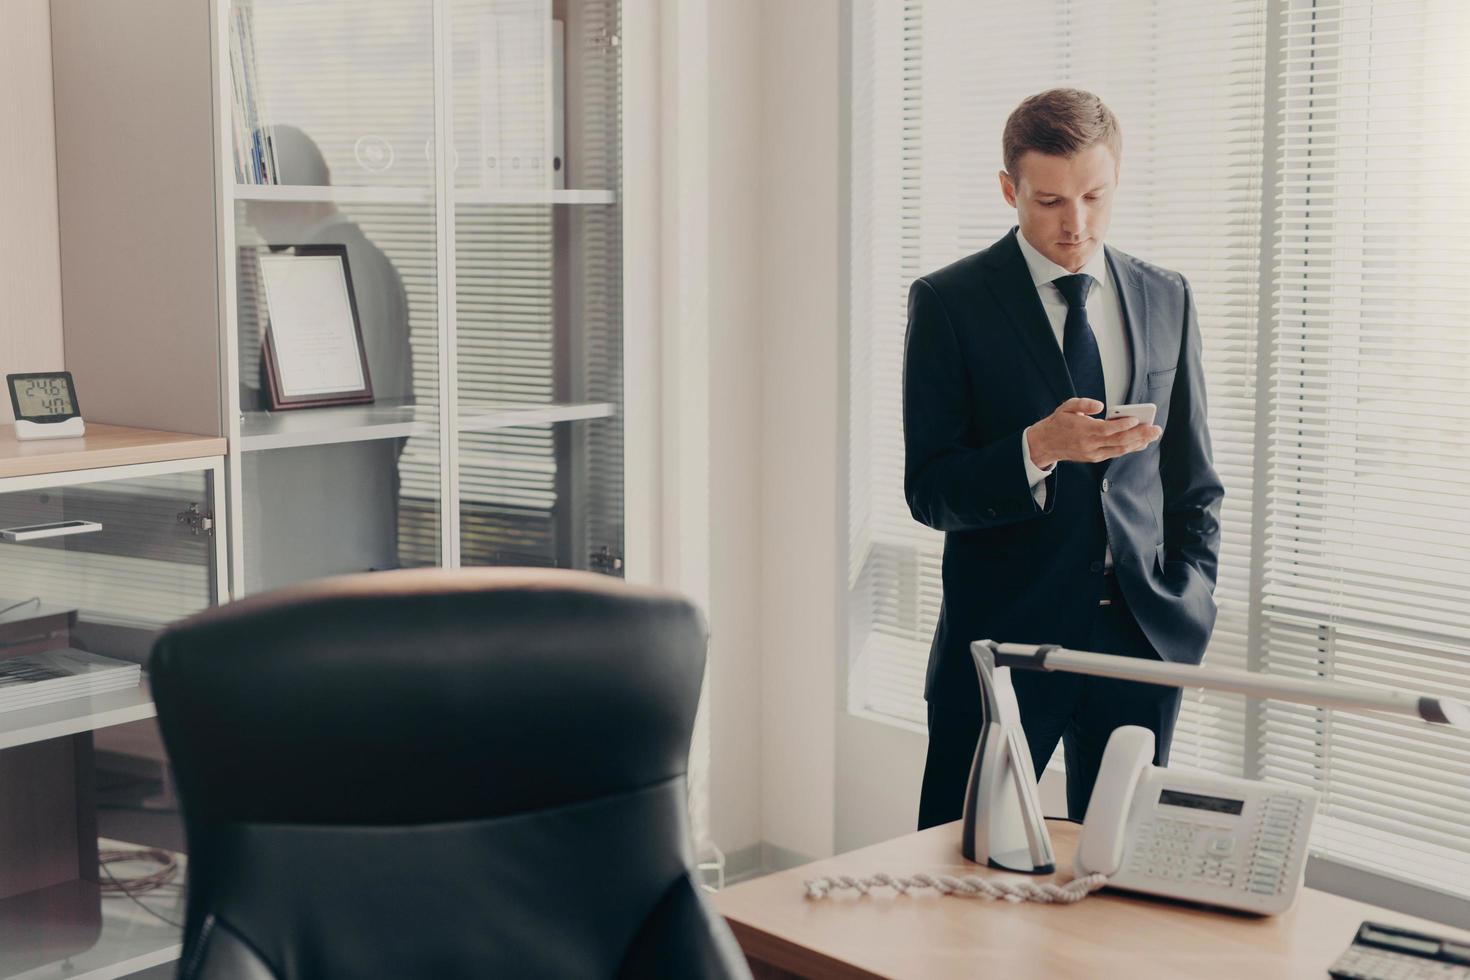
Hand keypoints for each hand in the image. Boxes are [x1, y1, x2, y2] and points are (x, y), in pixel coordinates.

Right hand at [1027, 398, 1161, 468]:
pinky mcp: (1095, 457)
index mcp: (1083, 430)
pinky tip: (1141, 443)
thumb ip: (1083, 404)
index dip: (1122, 426)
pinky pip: (1116, 453)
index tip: (1135, 420)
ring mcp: (1093, 453)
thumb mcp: (1066, 407)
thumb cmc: (1058, 423)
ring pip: (1120, 449)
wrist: (1046, 444)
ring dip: (1138, 443)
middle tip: (1155, 429)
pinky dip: (1130, 448)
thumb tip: (1100, 405)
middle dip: (1139, 435)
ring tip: (1153, 435)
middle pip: (1118, 441)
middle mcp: (1090, 444)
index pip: (1106, 429)